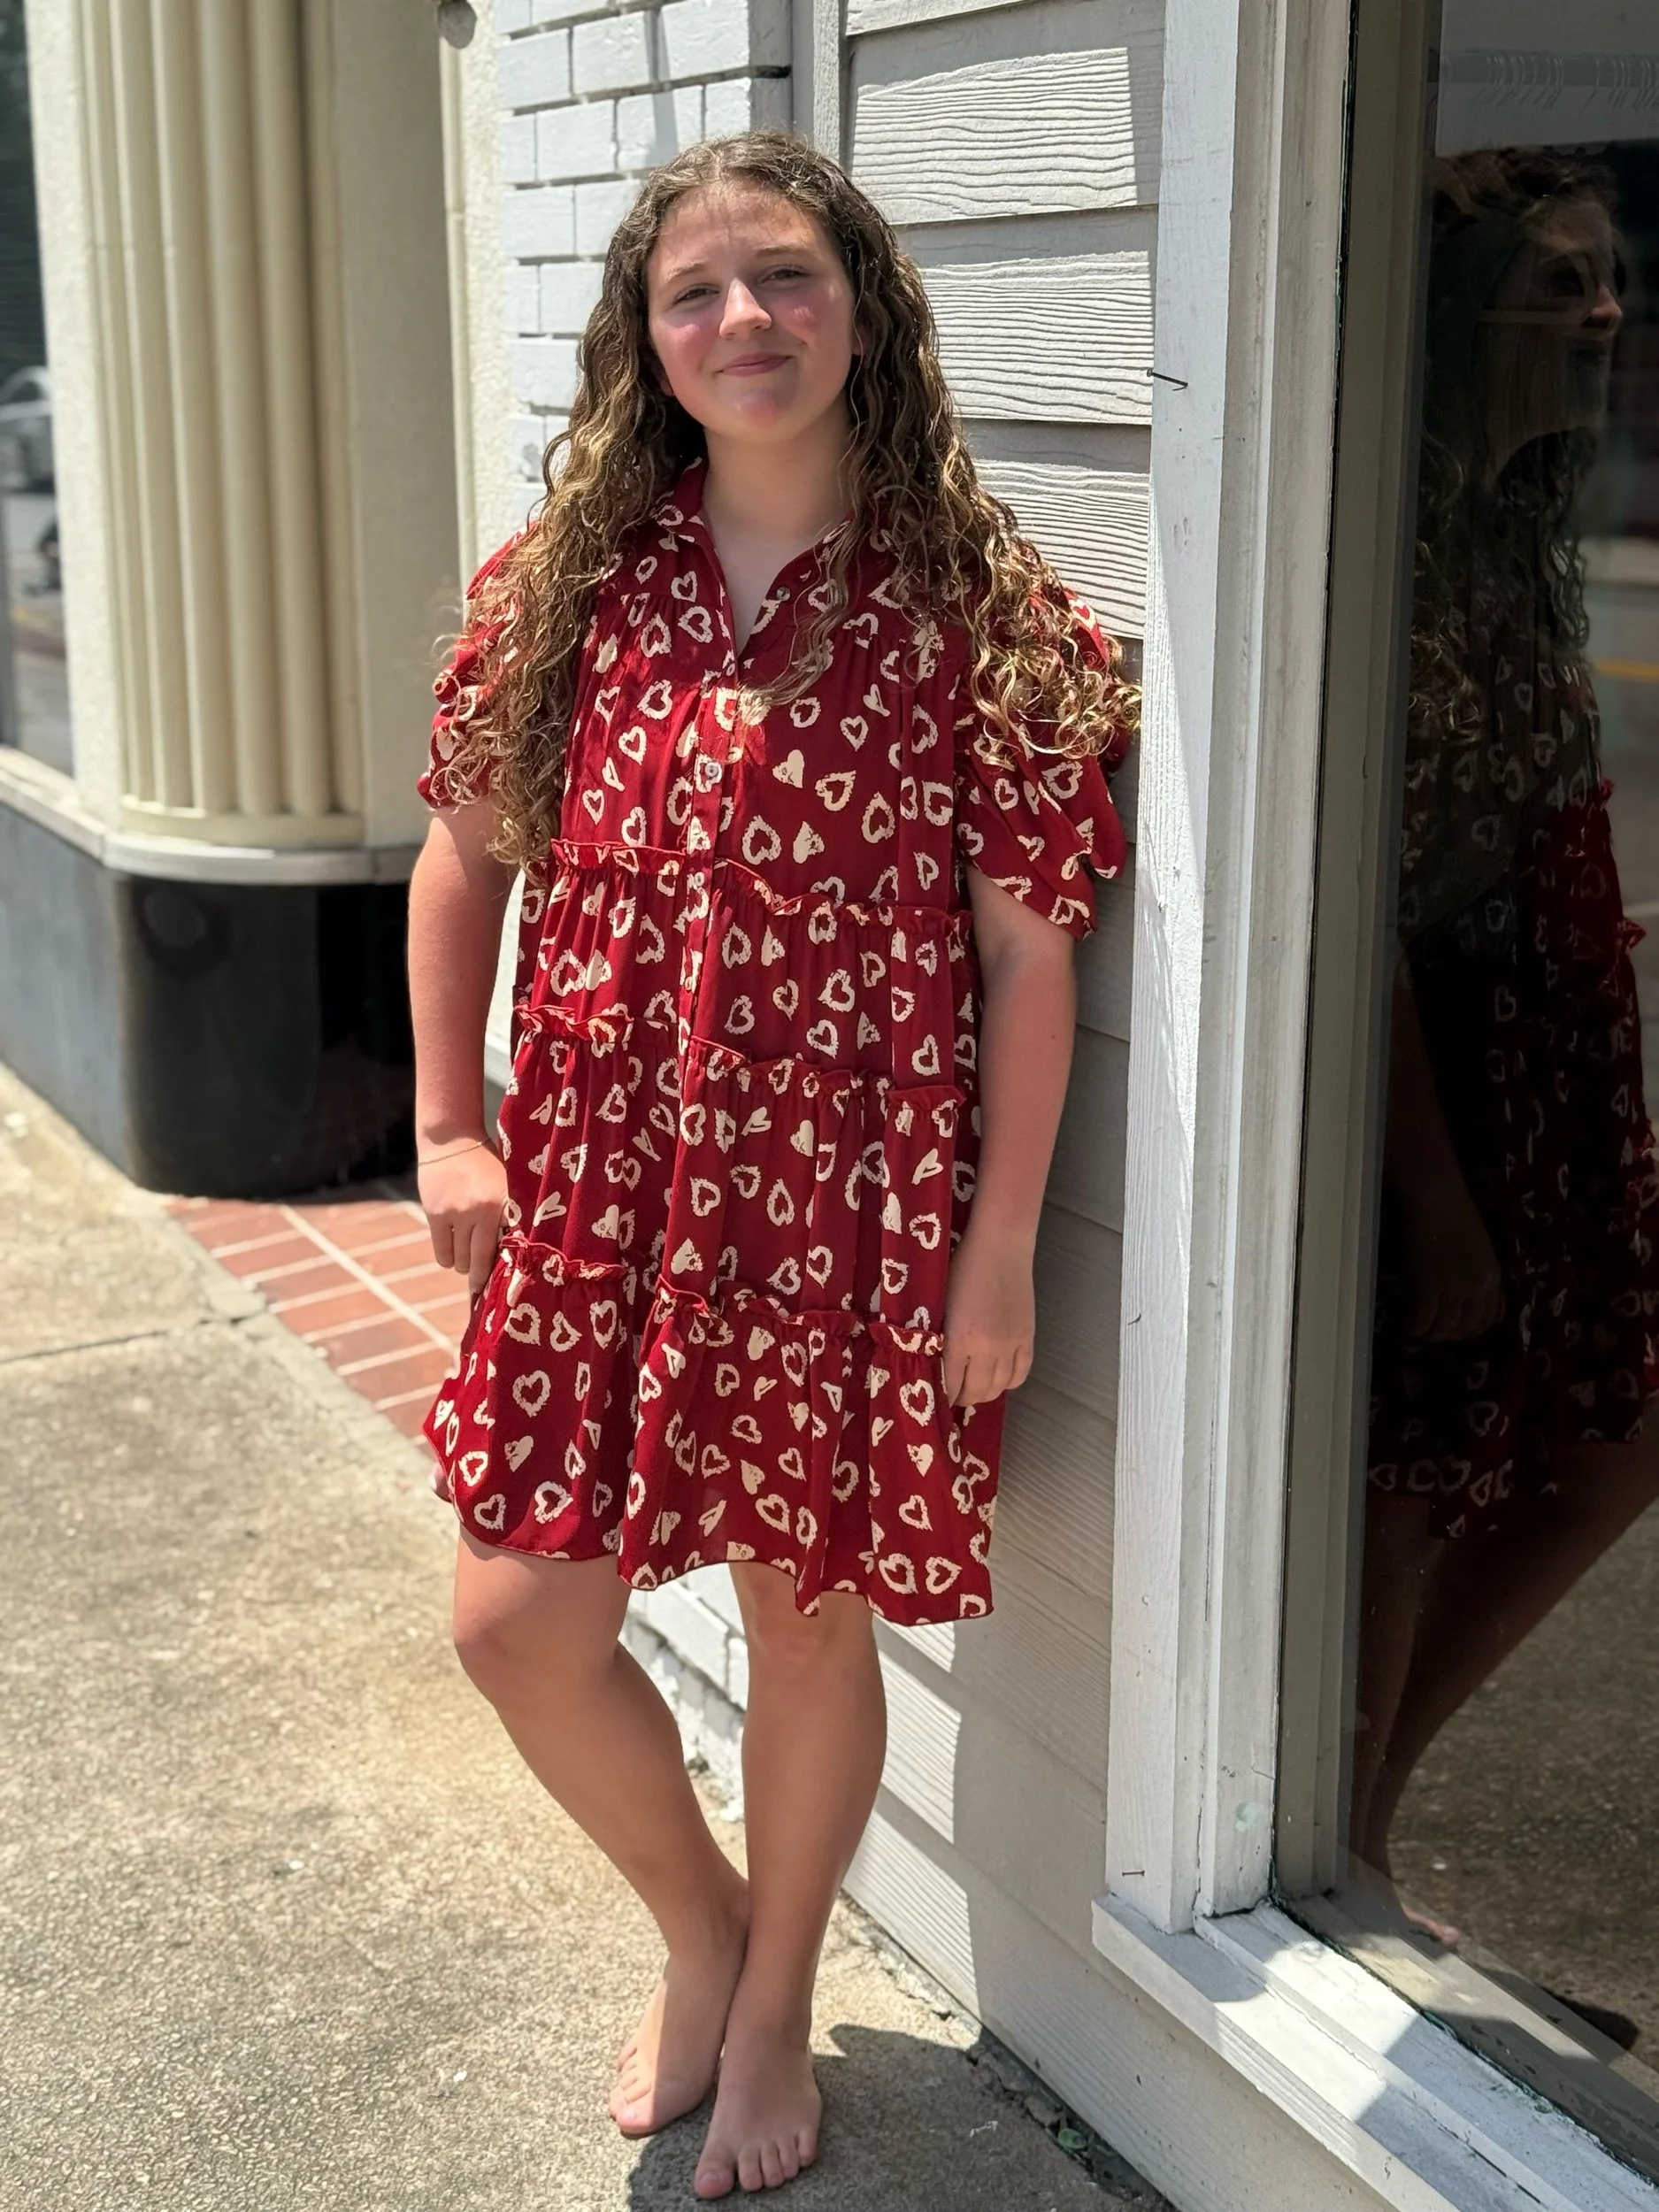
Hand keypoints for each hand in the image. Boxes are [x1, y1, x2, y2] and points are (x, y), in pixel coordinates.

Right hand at [418, 1141, 507, 1295]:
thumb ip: (510, 1214)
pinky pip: (442, 1252)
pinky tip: (452, 1255)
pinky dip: (448, 1258)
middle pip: (483, 1261)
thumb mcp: (506, 1185)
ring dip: (465, 1265)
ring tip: (468, 1258)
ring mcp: (458, 1213)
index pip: (510, 1247)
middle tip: (483, 1286)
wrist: (452, 1139)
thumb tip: (516, 1253)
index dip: (507, 1270)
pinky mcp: (436, 1214)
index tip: (507, 1289)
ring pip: (461, 1260)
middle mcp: (483, 1210)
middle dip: (483, 1277)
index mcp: (506, 1202)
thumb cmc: (486, 1165)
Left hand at [940, 1224, 1035, 1408]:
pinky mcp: (1028, 1338)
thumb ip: (936, 1337)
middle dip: (961, 1398)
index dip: (941, 1397)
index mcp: (960, 1340)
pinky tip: (996, 1377)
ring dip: (983, 1393)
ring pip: (999, 1388)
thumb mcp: (939, 1303)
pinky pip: (1020, 1375)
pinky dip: (1007, 1383)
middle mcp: (989, 1349)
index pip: (950, 1386)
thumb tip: (931, 1364)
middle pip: (976, 1393)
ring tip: (972, 1387)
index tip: (933, 1399)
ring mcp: (1012, 1345)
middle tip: (951, 1394)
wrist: (1000, 1246)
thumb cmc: (961, 1267)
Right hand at [1397, 1173, 1503, 1344]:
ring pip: (1446, 1327)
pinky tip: (1409, 1328)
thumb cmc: (1455, 1214)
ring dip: (1431, 1336)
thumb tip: (1465, 1293)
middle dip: (1450, 1337)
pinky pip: (1426, 1318)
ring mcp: (1454, 1288)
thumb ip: (1477, 1272)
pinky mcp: (1430, 1285)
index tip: (1457, 1332)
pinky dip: (1416, 1328)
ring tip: (1418, 1336)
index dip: (1472, 1331)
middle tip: (1433, 1337)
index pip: (1489, 1318)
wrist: (1438, 1198)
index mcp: (1492, 1277)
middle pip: (1467, 1327)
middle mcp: (1477, 1287)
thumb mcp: (1479, 1248)